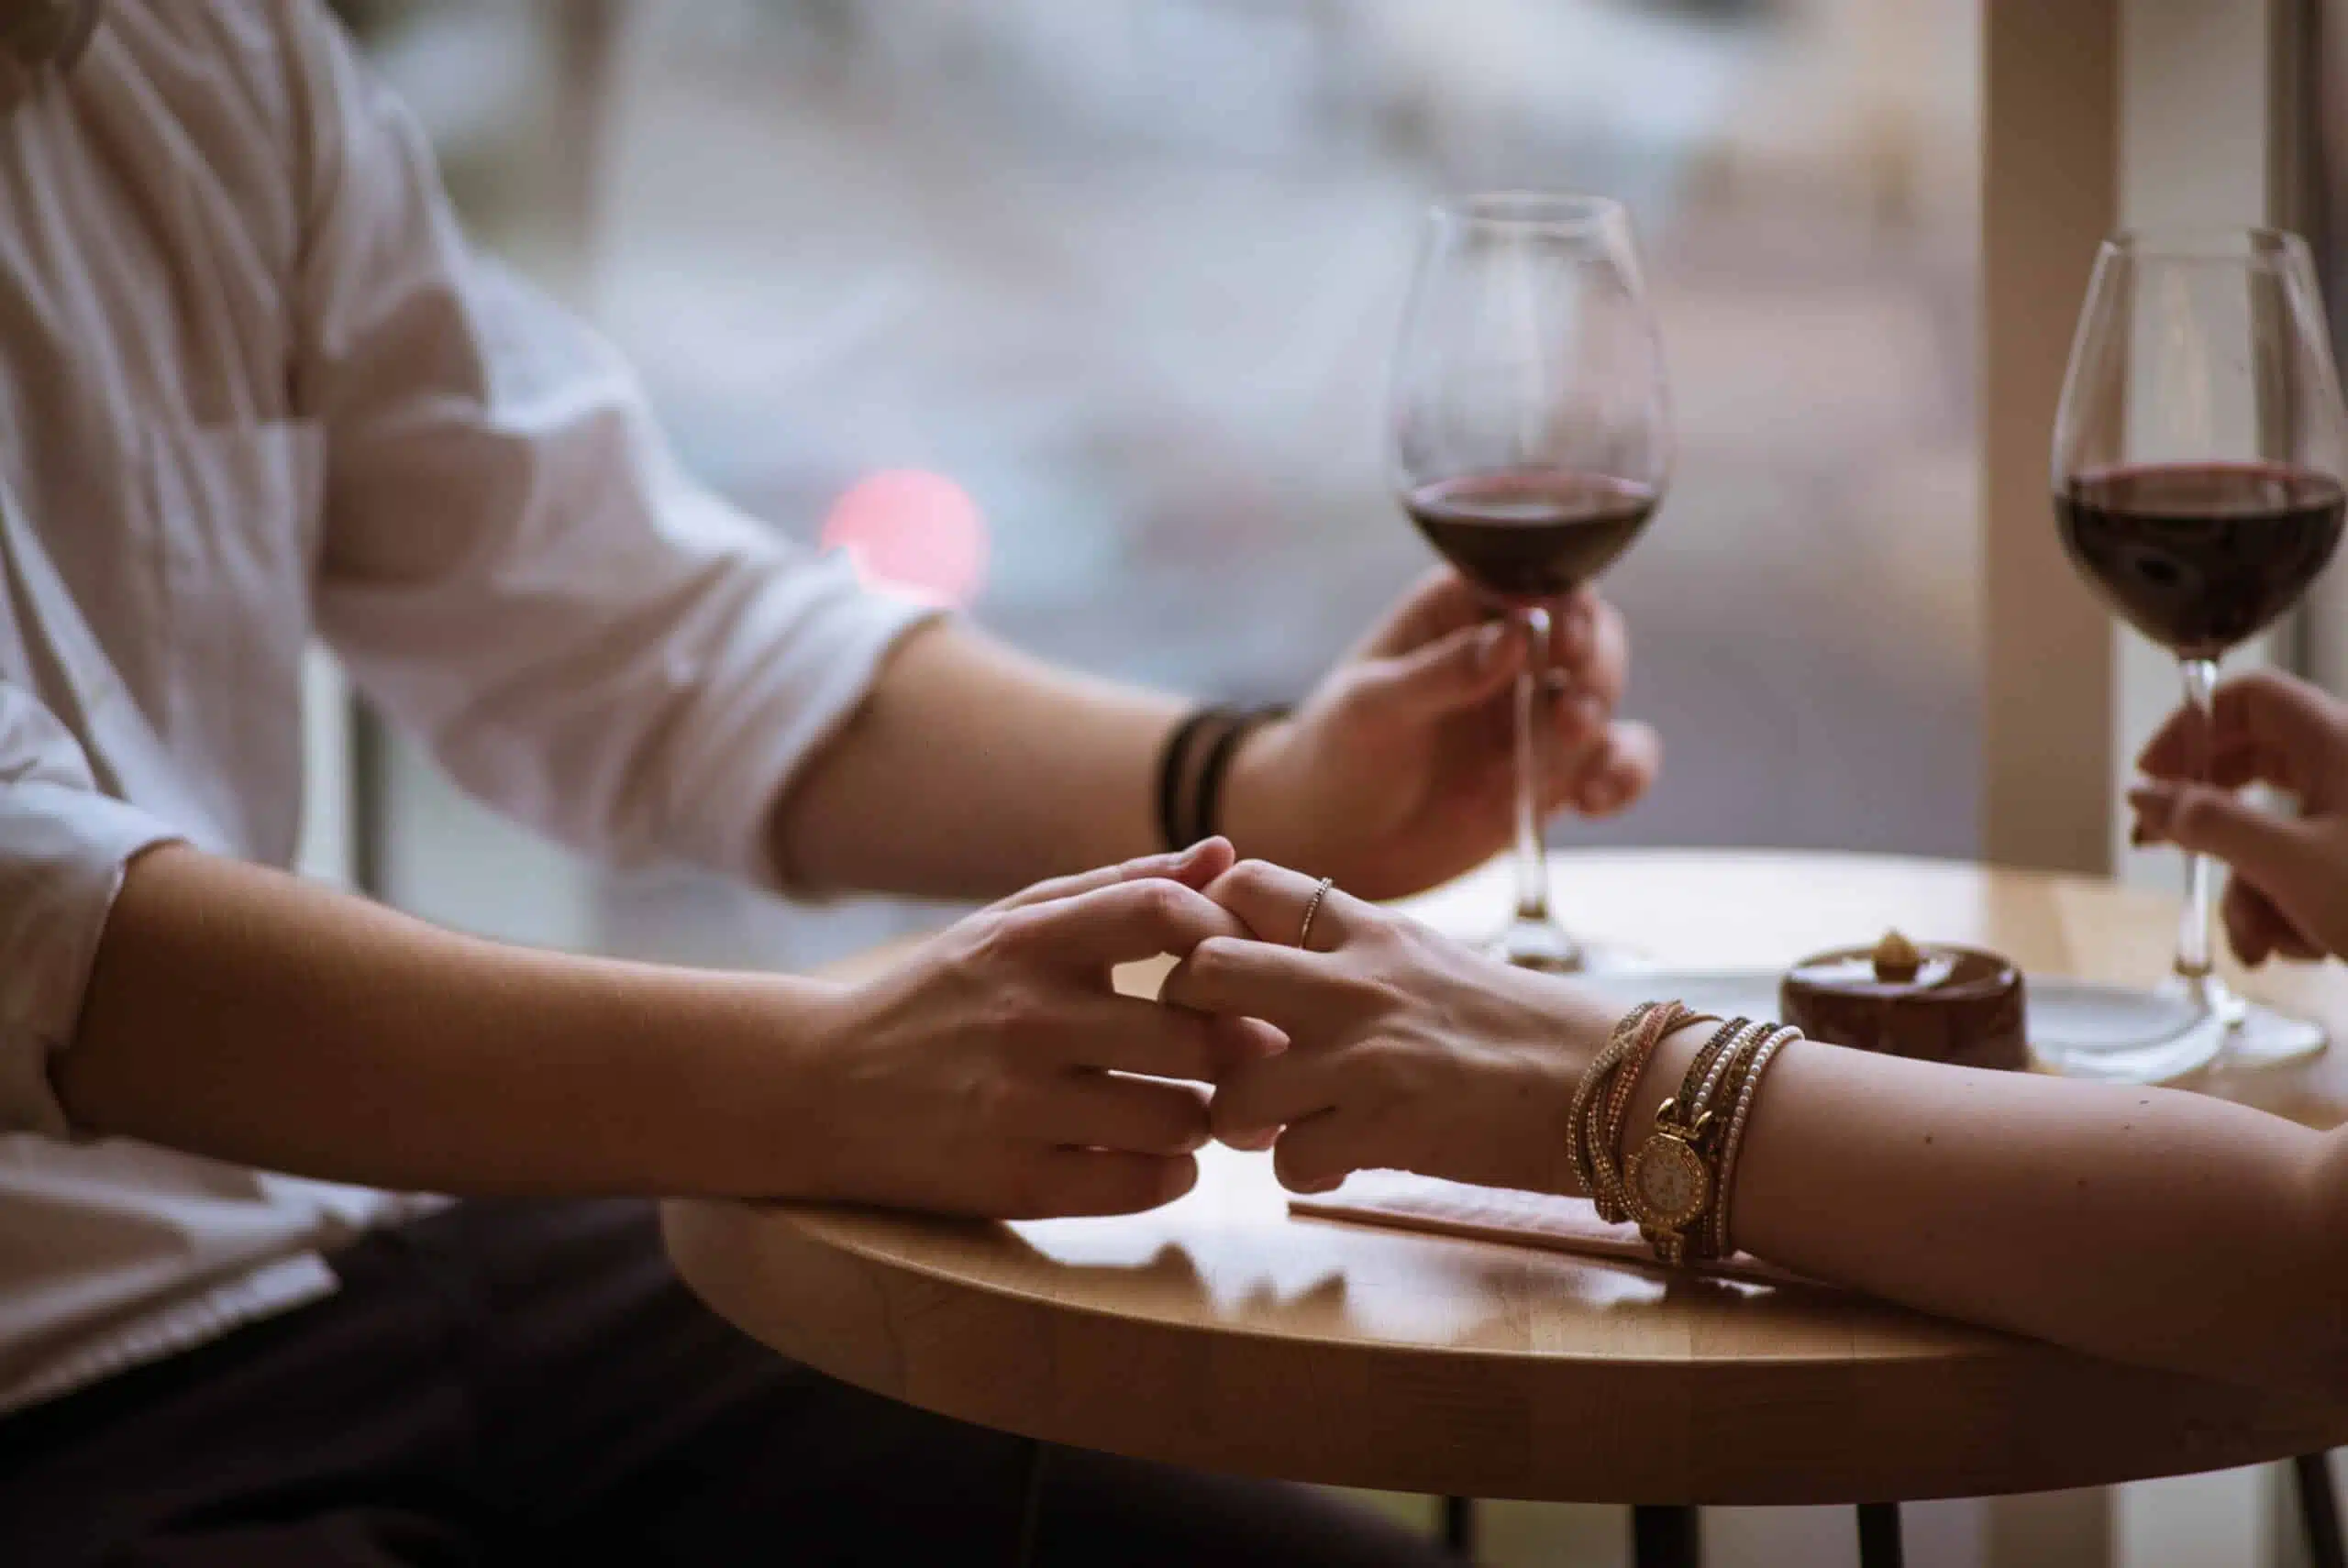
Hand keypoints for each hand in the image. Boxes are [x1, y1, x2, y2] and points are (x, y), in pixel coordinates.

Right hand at [801, 839, 1253, 1217]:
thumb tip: (1226, 854)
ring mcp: (1018, 1108)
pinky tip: (1160, 1156)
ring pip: (1181, 1120)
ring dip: (1205, 1119)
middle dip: (1238, 1050)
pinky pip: (1142, 1185)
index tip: (1242, 970)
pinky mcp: (1013, 1185)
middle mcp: (1025, 1020)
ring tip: (1189, 1106)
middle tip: (1245, 1057)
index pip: (1163, 915)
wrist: (821, 1087)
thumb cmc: (939, 997)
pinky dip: (1172, 1174)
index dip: (1228, 941)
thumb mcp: (1013, 922)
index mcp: (1028, 942)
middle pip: (1196, 1036)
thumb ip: (1122, 886)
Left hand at [1161, 859, 1617, 1193]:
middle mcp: (1357, 980)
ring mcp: (1368, 1054)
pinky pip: (1288, 1160)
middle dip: (1187, 1017)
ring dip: (1237, 1116)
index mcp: (1371, 928)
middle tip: (1216, 1049)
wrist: (1617, 1086)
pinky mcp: (1387, 1127)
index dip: (1205, 920)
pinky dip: (1301, 1171)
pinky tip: (1334, 1162)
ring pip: (1229, 1085)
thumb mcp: (1431, 961)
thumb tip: (1269, 967)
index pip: (1242, 882)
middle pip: (1204, 968)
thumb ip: (1352, 959)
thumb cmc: (1529, 1029)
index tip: (1213, 964)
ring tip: (1270, 1124)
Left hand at [1222, 570, 1658, 900]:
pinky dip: (1621, 775)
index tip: (1564, 635)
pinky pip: (1611, 762)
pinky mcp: (1551, 773)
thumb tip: (1516, 633)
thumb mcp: (1373, 707)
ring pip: (1604, 698)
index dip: (1564, 602)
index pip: (1534, 581)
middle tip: (1571, 705)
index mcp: (1460, 610)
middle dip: (1594, 665)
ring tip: (1572, 742)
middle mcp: (1509, 654)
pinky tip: (1595, 799)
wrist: (1329, 841)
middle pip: (1588, 635)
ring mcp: (1534, 715)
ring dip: (1604, 719)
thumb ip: (1442, 672)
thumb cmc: (1335, 753)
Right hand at [2129, 668, 2347, 964]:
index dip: (2192, 727)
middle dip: (2209, 822)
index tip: (2153, 778)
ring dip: (2250, 892)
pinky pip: (2302, 869)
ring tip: (2264, 943)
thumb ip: (2206, 824)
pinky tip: (2302, 950)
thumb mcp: (2289, 864)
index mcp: (2339, 744)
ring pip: (2272, 832)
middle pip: (2251, 767)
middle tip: (2162, 846)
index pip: (2247, 698)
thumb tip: (2144, 795)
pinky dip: (2286, 909)